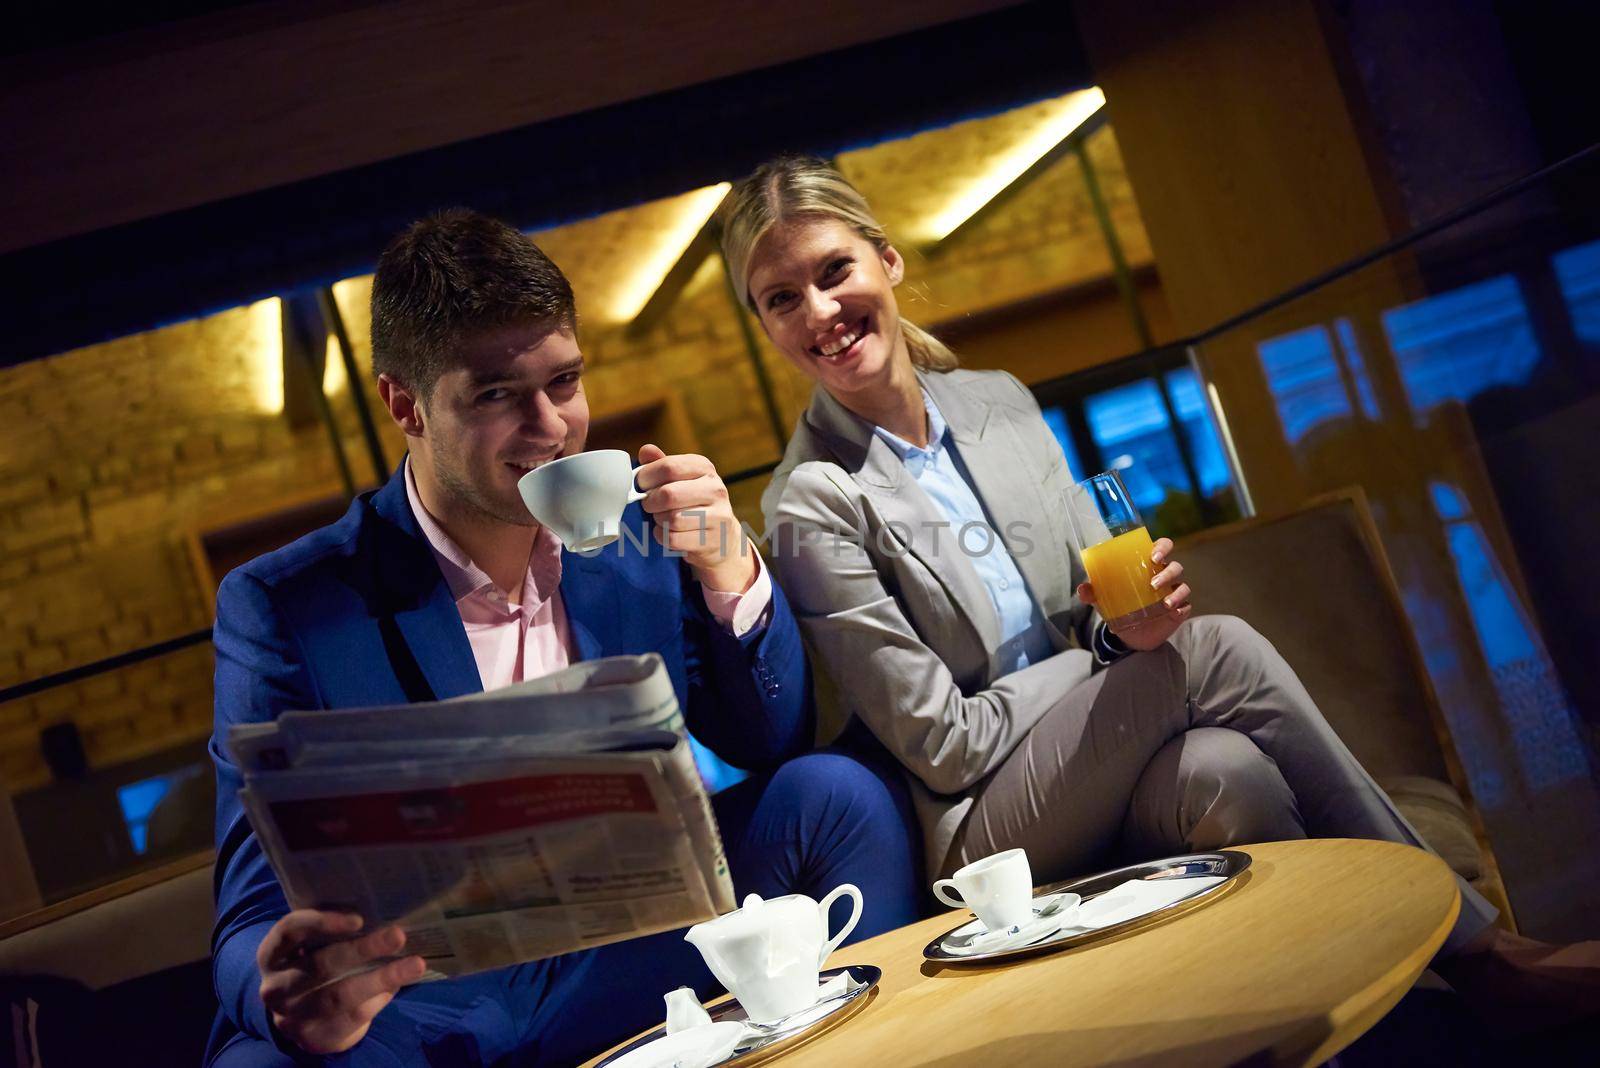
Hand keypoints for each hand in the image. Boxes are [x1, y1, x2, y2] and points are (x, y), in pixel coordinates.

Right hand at [256, 909, 424, 1054]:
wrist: (304, 1020)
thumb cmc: (316, 967)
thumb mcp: (314, 948)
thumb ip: (336, 932)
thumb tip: (386, 912)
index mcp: (272, 954)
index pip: (290, 931)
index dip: (321, 922)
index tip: (359, 919)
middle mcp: (275, 986)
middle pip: (320, 965)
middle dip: (363, 949)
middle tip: (398, 935)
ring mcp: (290, 1016)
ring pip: (339, 996)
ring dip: (381, 978)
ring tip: (415, 964)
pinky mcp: (312, 1037)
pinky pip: (350, 1017)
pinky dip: (377, 1000)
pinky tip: (396, 987)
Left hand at [635, 444, 756, 593]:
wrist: (722, 536)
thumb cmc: (692, 503)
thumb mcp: (679, 479)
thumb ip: (661, 464)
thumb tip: (646, 450)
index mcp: (704, 468)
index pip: (669, 467)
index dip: (646, 477)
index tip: (641, 485)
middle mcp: (715, 489)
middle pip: (668, 494)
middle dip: (650, 502)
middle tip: (649, 505)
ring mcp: (718, 515)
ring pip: (671, 519)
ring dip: (658, 521)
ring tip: (662, 518)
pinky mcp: (712, 540)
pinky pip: (674, 539)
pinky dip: (663, 537)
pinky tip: (668, 533)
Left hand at [1075, 537, 1191, 651]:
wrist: (1128, 635)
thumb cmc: (1118, 606)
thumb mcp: (1103, 599)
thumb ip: (1093, 592)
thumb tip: (1082, 588)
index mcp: (1148, 566)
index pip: (1162, 547)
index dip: (1162, 547)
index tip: (1153, 555)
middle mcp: (1164, 576)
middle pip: (1175, 565)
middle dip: (1168, 571)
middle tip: (1153, 582)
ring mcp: (1173, 593)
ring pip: (1183, 584)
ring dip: (1175, 591)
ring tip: (1163, 602)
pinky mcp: (1178, 610)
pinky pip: (1186, 604)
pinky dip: (1181, 606)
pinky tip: (1173, 610)